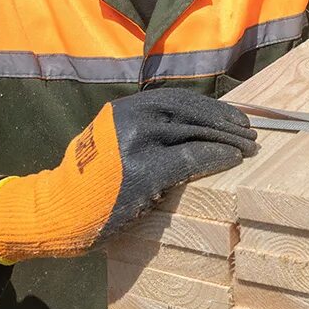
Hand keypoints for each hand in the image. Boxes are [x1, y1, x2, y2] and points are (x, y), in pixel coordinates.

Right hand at [0, 88, 257, 263]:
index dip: (212, 106)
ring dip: (226, 138)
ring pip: (194, 132)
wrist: (59, 209)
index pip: (180, 99)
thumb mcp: (115, 139)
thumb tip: (196, 125)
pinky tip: (232, 159)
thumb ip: (148, 128)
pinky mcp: (142, 171)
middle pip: (191, 111)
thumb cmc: (93, 180)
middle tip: (249, 130)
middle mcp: (131, 118)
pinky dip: (214, 157)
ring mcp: (136, 143)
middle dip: (224, 120)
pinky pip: (189, 159)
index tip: (234, 116)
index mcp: (127, 108)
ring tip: (247, 145)